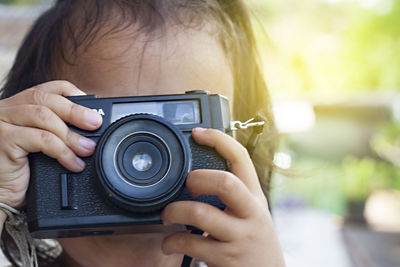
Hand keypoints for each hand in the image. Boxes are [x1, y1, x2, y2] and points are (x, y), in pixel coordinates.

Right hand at [0, 81, 101, 210]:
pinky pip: (41, 139)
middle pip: (45, 99)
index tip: (92, 106)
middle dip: (75, 111)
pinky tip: (73, 163)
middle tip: (96, 124)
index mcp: (17, 105)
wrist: (1, 196)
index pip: (46, 88)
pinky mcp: (3, 140)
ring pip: (43, 116)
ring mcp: (1, 123)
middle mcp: (6, 109)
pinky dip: (63, 151)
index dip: (72, 93)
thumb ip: (57, 129)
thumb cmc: (22, 171)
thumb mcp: (41, 144)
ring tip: (87, 149)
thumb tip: (91, 126)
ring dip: (71, 134)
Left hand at [161, 128, 284, 266]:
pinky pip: (191, 243)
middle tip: (186, 185)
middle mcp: (251, 213)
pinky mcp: (227, 258)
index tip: (197, 132)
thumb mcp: (251, 212)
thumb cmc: (253, 239)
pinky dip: (172, 241)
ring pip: (201, 213)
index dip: (219, 140)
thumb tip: (200, 173)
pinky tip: (170, 242)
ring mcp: (240, 237)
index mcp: (254, 196)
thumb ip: (234, 193)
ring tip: (167, 215)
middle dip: (197, 178)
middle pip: (224, 182)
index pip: (241, 158)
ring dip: (174, 211)